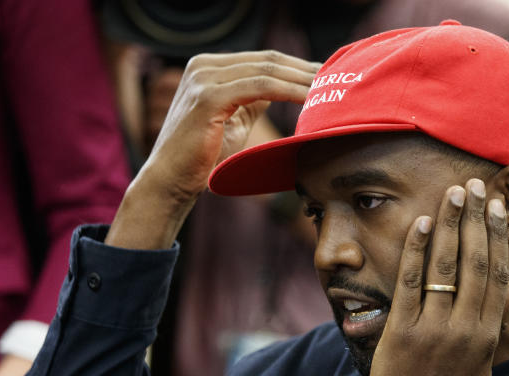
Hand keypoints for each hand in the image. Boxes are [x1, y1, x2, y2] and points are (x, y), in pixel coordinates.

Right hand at [107, 51, 319, 249]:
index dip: (298, 67)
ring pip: (267, 70)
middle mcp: (203, 65)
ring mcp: (203, 77)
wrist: (171, 182)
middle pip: (268, 60)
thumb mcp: (234, 119)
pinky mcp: (208, 95)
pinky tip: (310, 99)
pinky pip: (260, 86)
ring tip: (330, 90)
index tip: (327, 78)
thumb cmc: (203, 157)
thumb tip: (286, 86)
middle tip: (337, 79)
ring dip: (302, 79)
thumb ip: (254, 98)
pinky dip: (289, 91)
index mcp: (208, 67)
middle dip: (305, 70)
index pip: (263, 60)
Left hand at [366, 179, 508, 375]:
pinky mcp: (402, 331)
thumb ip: (495, 324)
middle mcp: (465, 328)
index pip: (496, 274)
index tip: (497, 207)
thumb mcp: (482, 366)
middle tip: (476, 186)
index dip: (497, 237)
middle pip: (475, 262)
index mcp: (486, 334)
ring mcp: (433, 328)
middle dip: (476, 220)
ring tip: (453, 193)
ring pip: (446, 266)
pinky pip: (411, 282)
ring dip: (450, 225)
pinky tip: (421, 223)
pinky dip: (417, 251)